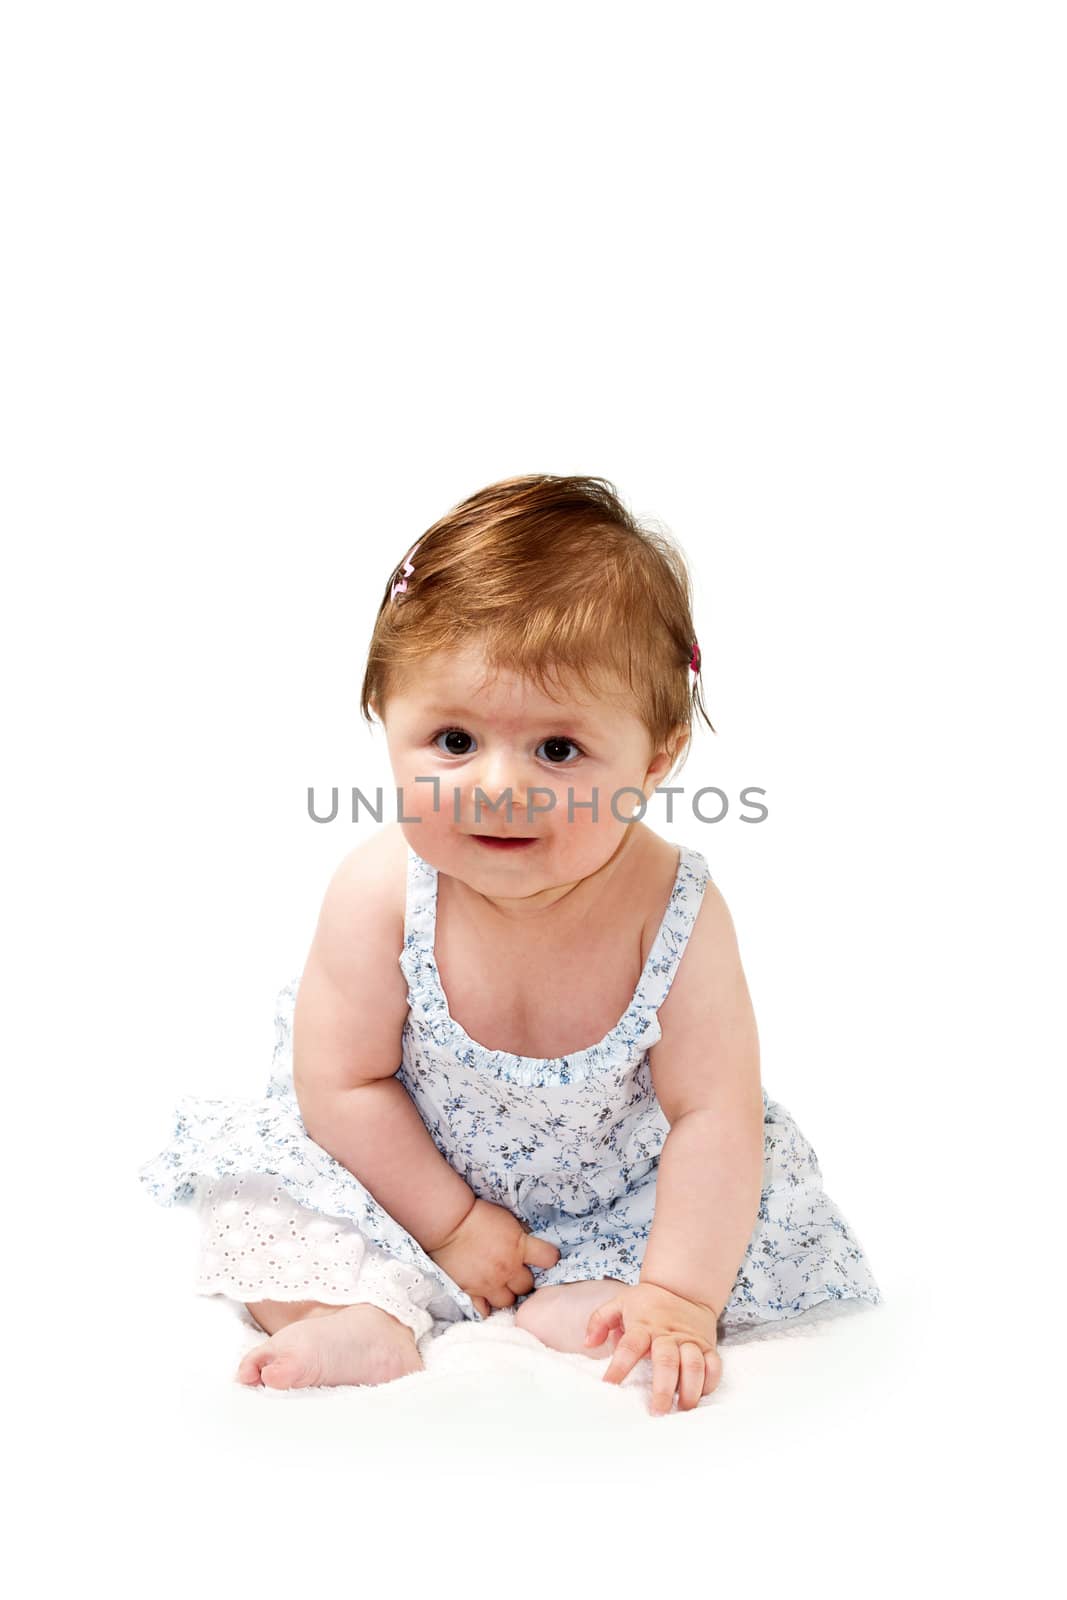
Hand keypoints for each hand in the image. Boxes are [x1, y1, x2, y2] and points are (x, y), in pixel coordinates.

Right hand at [427, 1197, 560, 1317]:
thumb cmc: (477, 1215)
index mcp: (519, 1247)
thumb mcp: (507, 1220)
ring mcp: (489, 1283)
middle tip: (515, 1274)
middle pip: (527, 1286)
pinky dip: (486, 1306)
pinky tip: (485, 1300)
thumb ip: (520, 1235)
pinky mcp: (471, 1292)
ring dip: (506, 1294)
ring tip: (500, 1286)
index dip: (548, 1258)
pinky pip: (484, 1310)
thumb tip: (531, 1245)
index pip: (549, 1258)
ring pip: (508, 1302)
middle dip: (523, 1280)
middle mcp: (507, 1268)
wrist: (448, 1223)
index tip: (543, 1258)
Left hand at [584, 1280, 722, 1414]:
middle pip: (667, 1361)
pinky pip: (713, 1365)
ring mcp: (690, 1340)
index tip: (609, 1385)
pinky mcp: (707, 1346)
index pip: (629, 1346)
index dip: (619, 1366)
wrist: (684, 1287)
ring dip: (690, 1389)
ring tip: (682, 1409)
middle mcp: (667, 1335)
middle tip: (657, 1411)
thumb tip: (588, 1343)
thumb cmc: (648, 1303)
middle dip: (663, 1388)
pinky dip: (710, 1382)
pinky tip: (701, 1396)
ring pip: (694, 1365)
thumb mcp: (620, 1303)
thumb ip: (600, 1320)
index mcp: (643, 1326)